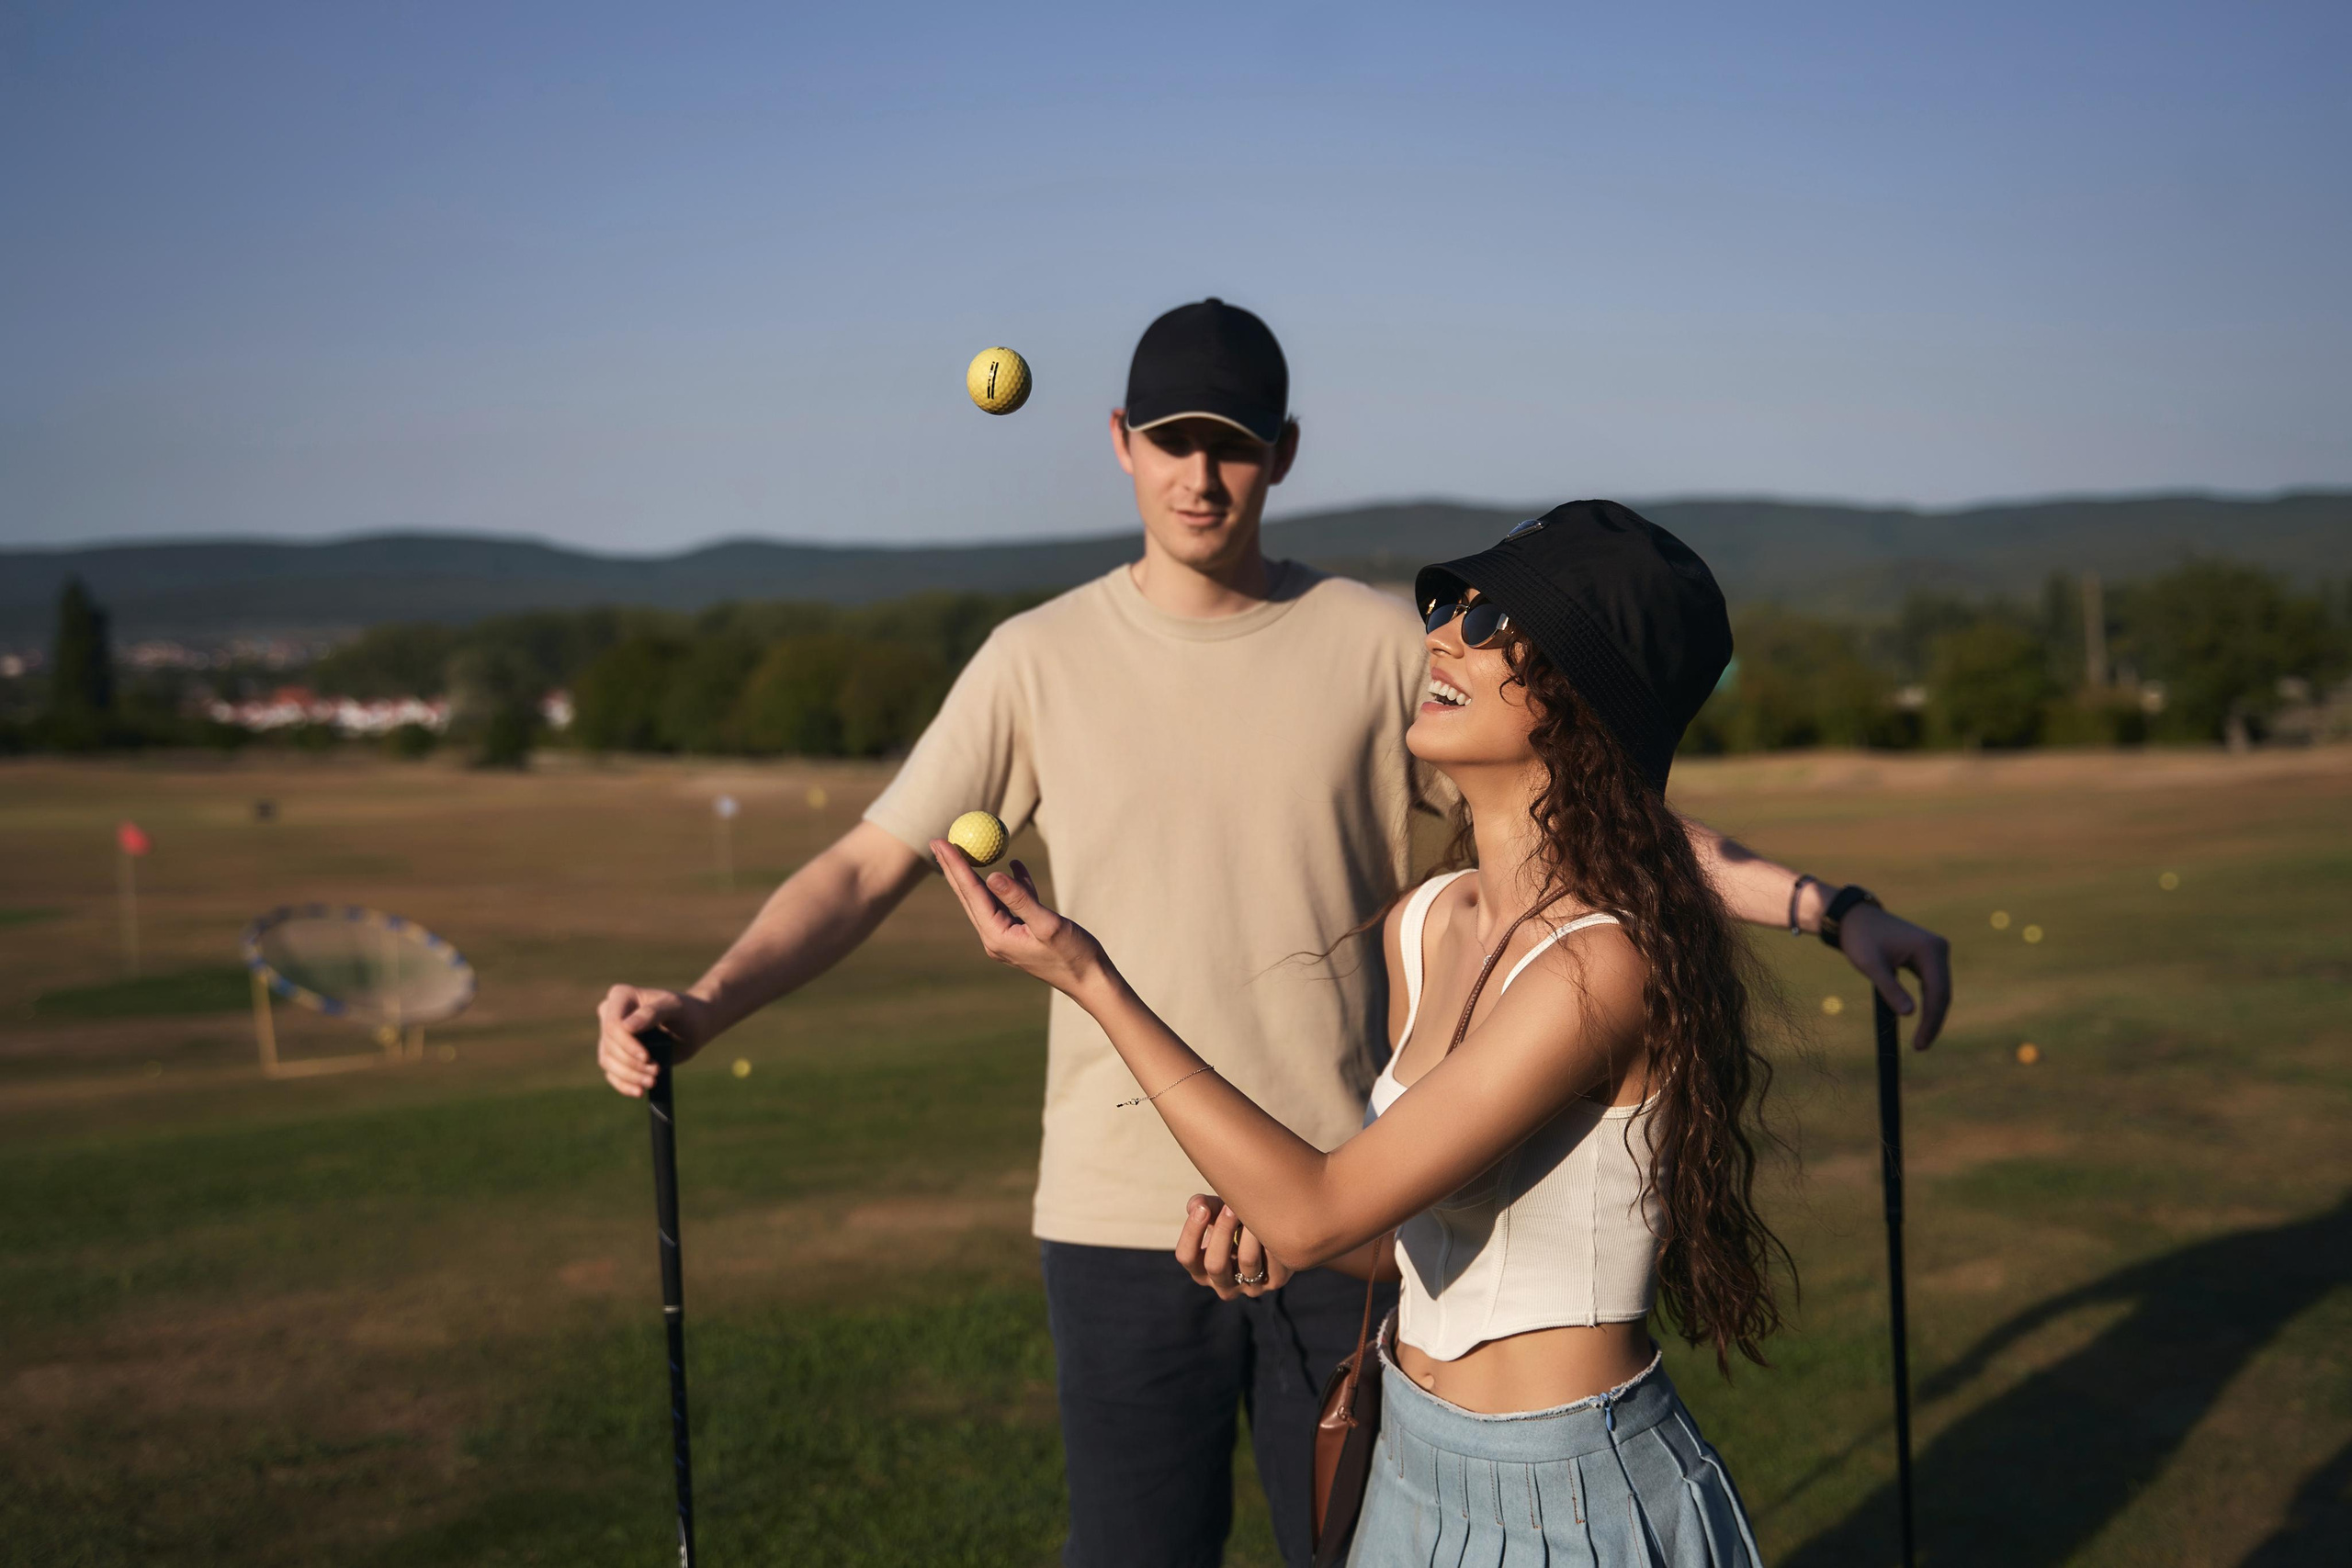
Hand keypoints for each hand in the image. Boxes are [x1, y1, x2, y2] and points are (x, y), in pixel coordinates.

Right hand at [595, 985, 715, 1096]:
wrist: (693, 1026)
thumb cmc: (685, 1011)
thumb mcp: (674, 1007)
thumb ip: (653, 1013)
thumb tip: (626, 1027)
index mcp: (620, 996)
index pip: (613, 1025)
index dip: (627, 1045)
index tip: (647, 1057)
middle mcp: (609, 1014)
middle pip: (609, 1046)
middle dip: (632, 1063)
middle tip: (656, 1072)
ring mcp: (610, 1036)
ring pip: (608, 1061)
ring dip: (629, 1076)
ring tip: (652, 1082)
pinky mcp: (615, 1054)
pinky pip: (611, 1073)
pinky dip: (623, 1085)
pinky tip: (639, 1092)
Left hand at [929, 844, 1108, 997]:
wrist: (1090, 980)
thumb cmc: (1073, 955)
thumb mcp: (1047, 924)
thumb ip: (1020, 899)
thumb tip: (991, 875)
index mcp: (997, 936)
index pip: (971, 893)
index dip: (955, 864)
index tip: (940, 841)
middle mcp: (995, 937)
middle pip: (969, 896)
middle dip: (953, 868)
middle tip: (937, 841)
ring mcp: (1006, 936)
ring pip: (986, 898)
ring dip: (976, 873)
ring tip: (962, 850)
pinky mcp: (1021, 934)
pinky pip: (1010, 904)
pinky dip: (1011, 885)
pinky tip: (1014, 865)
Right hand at [1175, 1194, 1292, 1299]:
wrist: (1272, 1233)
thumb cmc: (1236, 1222)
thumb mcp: (1217, 1212)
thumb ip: (1203, 1206)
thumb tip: (1196, 1205)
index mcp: (1201, 1270)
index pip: (1186, 1257)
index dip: (1191, 1233)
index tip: (1202, 1208)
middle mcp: (1223, 1285)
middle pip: (1215, 1265)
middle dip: (1222, 1231)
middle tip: (1231, 1207)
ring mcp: (1248, 1287)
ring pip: (1247, 1261)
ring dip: (1250, 1231)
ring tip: (1255, 1210)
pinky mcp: (1274, 1281)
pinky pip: (1273, 1260)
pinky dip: (1271, 1238)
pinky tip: (1273, 1223)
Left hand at [1837, 903, 1951, 1049]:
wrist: (1854, 918)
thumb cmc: (1860, 939)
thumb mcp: (1871, 965)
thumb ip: (1889, 988)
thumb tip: (1910, 1014)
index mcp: (1929, 949)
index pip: (1938, 992)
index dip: (1931, 1021)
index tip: (1919, 1044)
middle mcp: (1939, 948)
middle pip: (1943, 993)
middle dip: (1933, 1021)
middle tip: (1920, 1047)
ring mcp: (1935, 951)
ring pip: (1939, 991)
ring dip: (1932, 1015)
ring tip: (1921, 1040)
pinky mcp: (1928, 956)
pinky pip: (1932, 985)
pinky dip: (1927, 1002)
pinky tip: (1921, 1020)